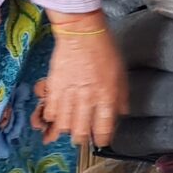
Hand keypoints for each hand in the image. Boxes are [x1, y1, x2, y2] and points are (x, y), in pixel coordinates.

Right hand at [34, 22, 126, 145]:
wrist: (81, 32)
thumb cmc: (104, 50)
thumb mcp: (121, 74)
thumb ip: (121, 97)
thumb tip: (121, 113)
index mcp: (107, 97)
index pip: (103, 129)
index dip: (102, 139)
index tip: (101, 140)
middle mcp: (87, 99)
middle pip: (81, 132)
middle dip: (82, 139)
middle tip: (83, 135)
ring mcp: (69, 94)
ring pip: (64, 125)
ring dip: (67, 129)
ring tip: (70, 126)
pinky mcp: (54, 87)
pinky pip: (50, 111)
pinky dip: (53, 117)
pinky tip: (57, 115)